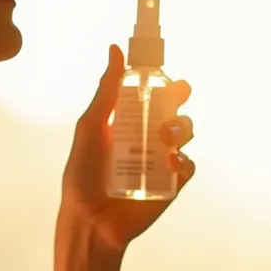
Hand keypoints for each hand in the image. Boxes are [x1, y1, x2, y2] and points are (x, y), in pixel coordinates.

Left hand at [59, 44, 195, 252]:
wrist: (89, 220)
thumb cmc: (82, 175)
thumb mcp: (90, 127)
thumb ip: (106, 91)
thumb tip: (115, 50)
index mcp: (128, 121)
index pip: (153, 94)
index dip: (163, 81)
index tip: (165, 74)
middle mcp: (148, 137)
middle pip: (175, 108)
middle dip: (179, 99)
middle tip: (175, 96)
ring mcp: (161, 160)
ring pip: (186, 132)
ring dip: (181, 126)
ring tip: (164, 135)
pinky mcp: (172, 184)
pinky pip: (188, 165)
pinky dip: (183, 160)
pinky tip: (169, 162)